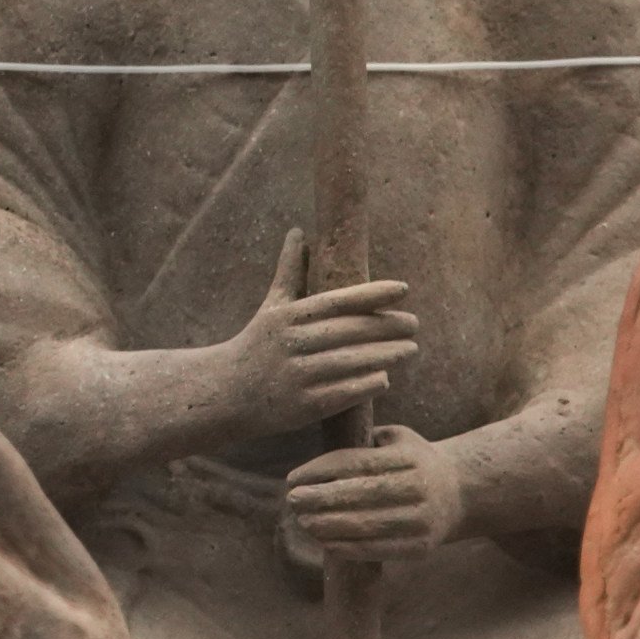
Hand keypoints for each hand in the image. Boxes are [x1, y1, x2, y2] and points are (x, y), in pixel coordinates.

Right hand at [217, 230, 415, 440]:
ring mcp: (296, 375)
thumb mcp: (271, 307)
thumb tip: (298, 232)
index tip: (403, 288)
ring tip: (411, 349)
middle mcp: (292, 343)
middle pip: (349, 331)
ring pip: (350, 362)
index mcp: (288, 316)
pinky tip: (385, 379)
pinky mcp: (300, 406)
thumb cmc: (255, 344)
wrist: (224, 392)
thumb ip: (289, 270)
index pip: (337, 300)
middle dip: (387, 326)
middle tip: (415, 323)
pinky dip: (364, 385)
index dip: (372, 293)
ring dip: (385, 355)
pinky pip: (340, 394)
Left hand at [283, 424, 464, 562]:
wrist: (463, 492)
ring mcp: (421, 520)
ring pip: (366, 525)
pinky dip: (348, 547)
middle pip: (359, 495)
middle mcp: (418, 488)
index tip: (292, 477)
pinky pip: (378, 549)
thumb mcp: (398, 438)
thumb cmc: (416, 461)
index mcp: (409, 457)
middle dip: (319, 499)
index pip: (356, 463)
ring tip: (302, 521)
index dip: (320, 471)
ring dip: (328, 525)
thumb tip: (320, 455)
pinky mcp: (421, 547)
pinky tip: (325, 542)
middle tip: (291, 500)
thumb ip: (364, 440)